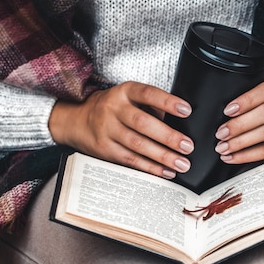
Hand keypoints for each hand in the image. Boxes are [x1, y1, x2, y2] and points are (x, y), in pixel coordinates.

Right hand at [48, 82, 193, 178]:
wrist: (76, 120)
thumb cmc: (112, 108)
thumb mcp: (128, 98)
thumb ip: (151, 107)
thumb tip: (179, 123)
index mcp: (124, 92)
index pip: (147, 94)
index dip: (167, 102)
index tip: (186, 110)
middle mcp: (113, 109)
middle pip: (142, 123)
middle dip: (168, 136)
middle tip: (187, 146)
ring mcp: (107, 130)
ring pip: (137, 145)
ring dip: (162, 156)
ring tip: (181, 163)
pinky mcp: (105, 149)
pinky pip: (131, 160)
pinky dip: (150, 168)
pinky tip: (165, 171)